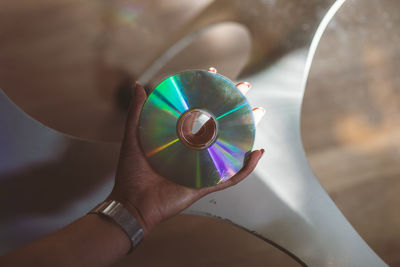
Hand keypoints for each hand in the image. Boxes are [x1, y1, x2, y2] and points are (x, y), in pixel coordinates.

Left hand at [108, 68, 264, 234]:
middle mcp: (195, 150)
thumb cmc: (131, 172)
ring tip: (259, 113)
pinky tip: (257, 153)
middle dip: (234, 107)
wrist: (132, 202)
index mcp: (180, 138)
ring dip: (247, 131)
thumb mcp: (134, 136)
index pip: (199, 112)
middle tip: (245, 90)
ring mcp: (203, 167)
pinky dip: (247, 167)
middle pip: (220, 126)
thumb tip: (138, 85)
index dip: (208, 94)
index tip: (216, 75)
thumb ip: (137, 112)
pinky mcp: (207, 184)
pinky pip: (231, 176)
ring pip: (231, 147)